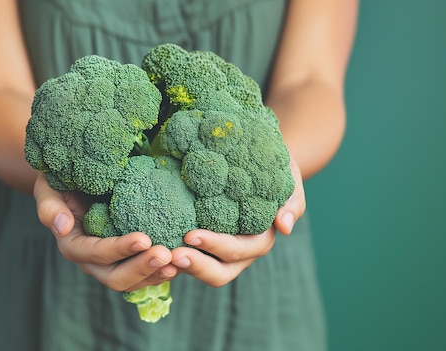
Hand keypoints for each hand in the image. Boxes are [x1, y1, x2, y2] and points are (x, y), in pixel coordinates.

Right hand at [33, 173, 177, 290]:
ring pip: (134, 281)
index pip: (96, 253)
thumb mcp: (48, 188)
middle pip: (116, 277)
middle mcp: (92, 260)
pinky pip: (146, 273)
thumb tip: (62, 226)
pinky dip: (163, 270)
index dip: (118, 249)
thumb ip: (49, 207)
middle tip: (166, 254)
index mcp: (73, 244)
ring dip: (156, 274)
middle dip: (142, 268)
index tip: (143, 239)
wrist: (74, 181)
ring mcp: (111, 263)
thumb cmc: (59, 181)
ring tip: (179, 260)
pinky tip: (183, 259)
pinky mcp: (128, 259)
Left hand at [170, 157, 305, 286]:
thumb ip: (291, 203)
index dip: (216, 246)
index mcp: (259, 240)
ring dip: (182, 267)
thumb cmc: (275, 170)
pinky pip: (187, 259)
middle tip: (172, 253)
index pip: (238, 251)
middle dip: (196, 265)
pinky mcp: (201, 245)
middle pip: (219, 272)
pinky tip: (153, 249)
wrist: (257, 162)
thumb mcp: (289, 181)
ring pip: (201, 272)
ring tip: (160, 255)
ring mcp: (218, 252)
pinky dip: (172, 260)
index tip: (191, 234)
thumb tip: (284, 227)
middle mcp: (239, 253)